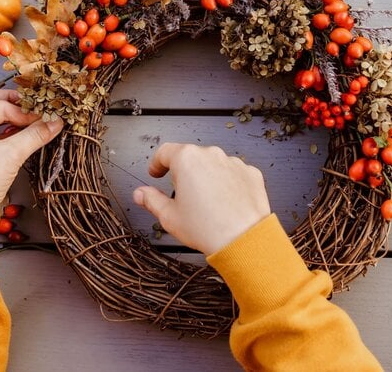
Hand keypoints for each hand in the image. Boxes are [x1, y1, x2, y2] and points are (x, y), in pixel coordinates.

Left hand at [0, 90, 63, 212]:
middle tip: (33, 105)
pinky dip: (2, 129)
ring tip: (28, 119)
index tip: (46, 118)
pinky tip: (19, 133)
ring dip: (7, 114)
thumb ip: (35, 135)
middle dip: (11, 102)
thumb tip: (57, 121)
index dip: (25, 112)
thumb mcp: (10, 156)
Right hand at [133, 143, 270, 254]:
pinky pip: (233, 173)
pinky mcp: (250, 173)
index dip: (156, 163)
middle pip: (190, 157)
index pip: (165, 152)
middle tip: (181, 194)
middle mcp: (211, 154)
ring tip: (205, 202)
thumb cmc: (206, 228)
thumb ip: (151, 200)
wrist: (244, 239)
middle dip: (183, 172)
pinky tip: (224, 203)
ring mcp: (233, 162)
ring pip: (213, 164)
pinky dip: (227, 183)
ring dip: (206, 176)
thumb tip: (140, 194)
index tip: (156, 172)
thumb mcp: (169, 216)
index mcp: (187, 159)